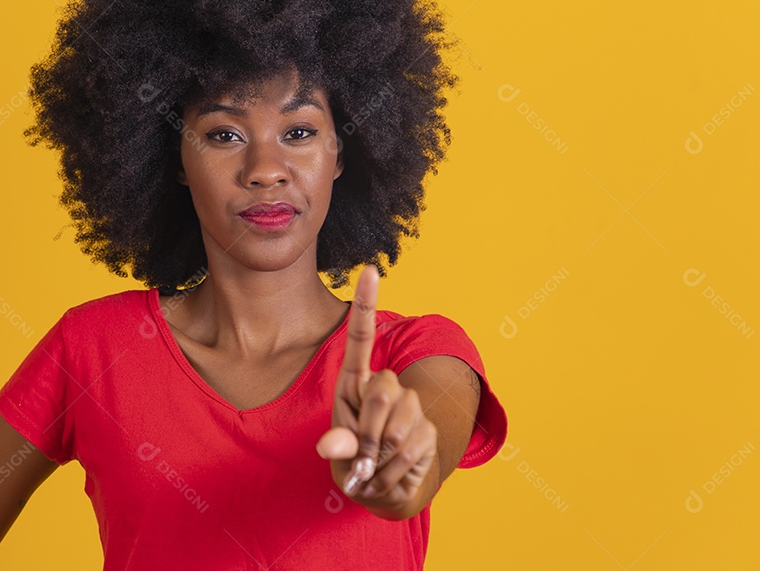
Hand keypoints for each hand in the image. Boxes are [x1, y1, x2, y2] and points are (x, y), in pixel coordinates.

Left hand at [315, 265, 437, 512]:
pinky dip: (397, 466)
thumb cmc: (351, 460)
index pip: (361, 337)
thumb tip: (332, 446)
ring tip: (375, 464)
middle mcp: (382, 386)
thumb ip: (338, 445)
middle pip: (381, 389)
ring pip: (400, 417)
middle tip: (362, 455)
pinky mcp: (427, 429)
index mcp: (353, 383)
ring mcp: (408, 405)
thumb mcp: (338, 453)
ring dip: (382, 452)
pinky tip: (391, 471)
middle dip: (368, 429)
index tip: (370, 269)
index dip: (367, 303)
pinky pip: (414, 442)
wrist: (380, 490)